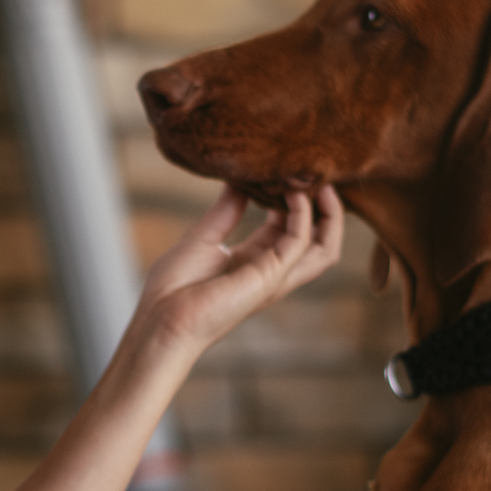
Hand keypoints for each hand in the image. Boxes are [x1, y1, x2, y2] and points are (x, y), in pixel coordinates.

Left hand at [134, 184, 344, 356]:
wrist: (162, 317)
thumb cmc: (174, 286)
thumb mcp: (203, 237)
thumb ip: (226, 210)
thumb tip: (239, 181)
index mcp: (252, 261)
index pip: (288, 228)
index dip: (295, 202)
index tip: (289, 173)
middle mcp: (269, 270)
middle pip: (317, 241)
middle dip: (325, 209)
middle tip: (319, 176)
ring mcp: (274, 276)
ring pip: (323, 248)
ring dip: (328, 215)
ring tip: (322, 184)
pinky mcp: (271, 277)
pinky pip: (300, 242)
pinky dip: (303, 216)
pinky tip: (293, 194)